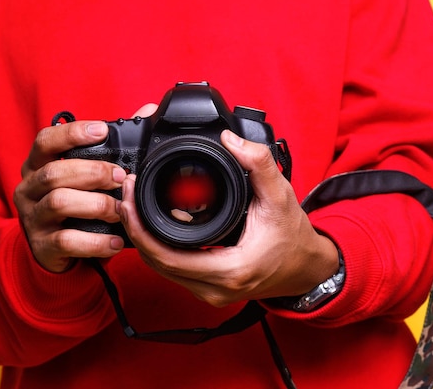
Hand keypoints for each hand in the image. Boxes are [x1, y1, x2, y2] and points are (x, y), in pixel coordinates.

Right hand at [13, 104, 156, 271]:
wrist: (53, 250)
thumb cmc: (74, 203)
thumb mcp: (84, 176)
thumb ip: (112, 146)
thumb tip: (147, 110)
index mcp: (37, 165)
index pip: (45, 140)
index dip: (72, 133)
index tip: (102, 131)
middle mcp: (29, 188)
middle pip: (54, 172)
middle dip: (93, 172)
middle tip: (121, 177)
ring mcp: (33, 217)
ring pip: (59, 202)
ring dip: (96, 204)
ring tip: (120, 210)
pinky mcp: (41, 245)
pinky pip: (67, 241)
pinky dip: (95, 241)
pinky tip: (116, 242)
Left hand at [119, 130, 338, 305]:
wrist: (307, 268)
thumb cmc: (294, 237)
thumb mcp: (281, 196)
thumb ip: (259, 165)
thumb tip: (232, 140)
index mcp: (229, 270)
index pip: (165, 257)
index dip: (139, 227)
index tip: (129, 197)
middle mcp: (214, 288)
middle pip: (155, 263)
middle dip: (134, 228)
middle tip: (126, 194)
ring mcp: (209, 292)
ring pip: (161, 268)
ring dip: (143, 238)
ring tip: (134, 205)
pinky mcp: (207, 288)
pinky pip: (172, 270)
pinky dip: (158, 247)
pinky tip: (153, 223)